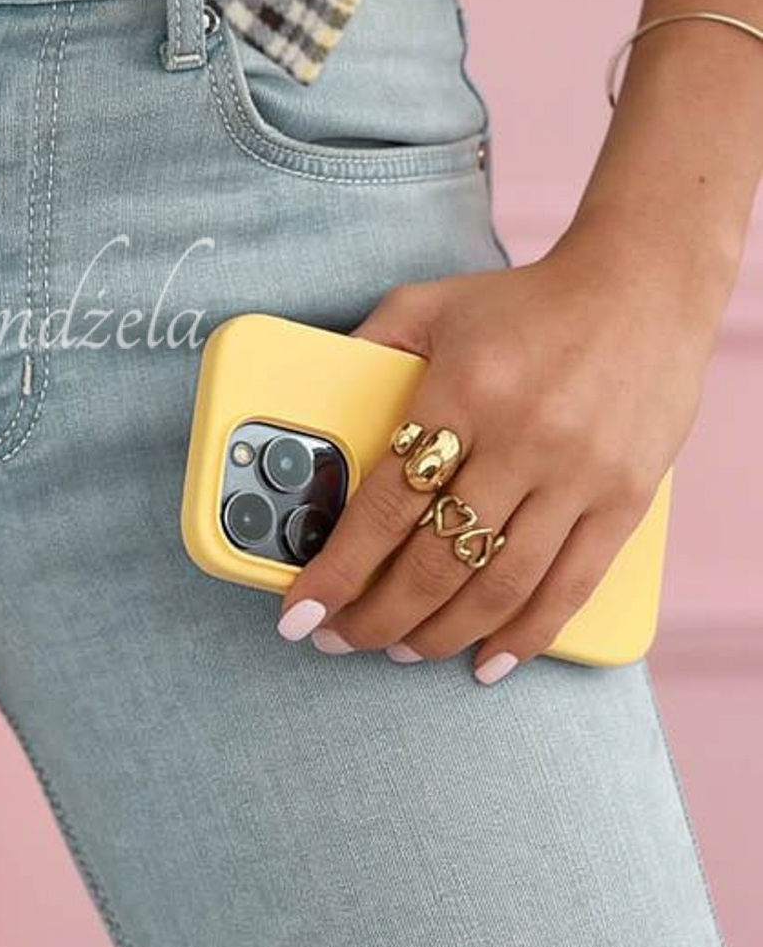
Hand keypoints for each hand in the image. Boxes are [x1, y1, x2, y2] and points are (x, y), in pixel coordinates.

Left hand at [273, 224, 715, 680]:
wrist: (643, 286)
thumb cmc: (526, 301)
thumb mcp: (431, 304)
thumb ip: (369, 347)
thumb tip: (311, 393)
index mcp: (464, 392)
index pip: (386, 505)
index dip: (339, 570)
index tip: (303, 610)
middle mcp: (522, 440)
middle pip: (436, 560)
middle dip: (377, 616)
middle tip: (343, 638)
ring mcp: (578, 476)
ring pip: (499, 586)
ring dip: (441, 633)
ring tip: (401, 649)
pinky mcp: (625, 500)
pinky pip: (569, 587)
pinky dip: (527, 635)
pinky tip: (489, 661)